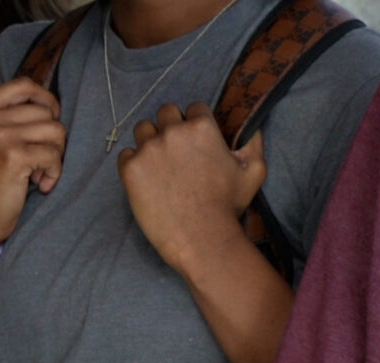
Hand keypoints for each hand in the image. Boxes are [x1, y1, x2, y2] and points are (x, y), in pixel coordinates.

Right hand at [0, 78, 68, 257]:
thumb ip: (10, 113)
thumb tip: (51, 102)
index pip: (25, 85)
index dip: (45, 101)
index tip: (46, 122)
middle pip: (45, 111)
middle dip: (51, 136)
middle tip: (37, 159)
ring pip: (56, 130)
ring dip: (55, 155)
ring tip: (37, 171)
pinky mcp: (13, 157)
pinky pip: (54, 155)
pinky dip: (54, 172)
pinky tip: (41, 184)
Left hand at [119, 103, 266, 276]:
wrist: (200, 236)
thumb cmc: (228, 205)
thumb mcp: (254, 169)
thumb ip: (253, 141)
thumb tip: (251, 124)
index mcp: (202, 126)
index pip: (194, 108)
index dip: (195, 123)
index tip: (194, 141)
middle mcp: (173, 132)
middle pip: (165, 112)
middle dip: (170, 126)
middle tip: (175, 150)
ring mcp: (148, 149)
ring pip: (142, 129)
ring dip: (149, 139)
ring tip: (157, 161)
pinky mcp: (130, 169)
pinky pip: (125, 154)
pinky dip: (132, 162)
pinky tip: (144, 178)